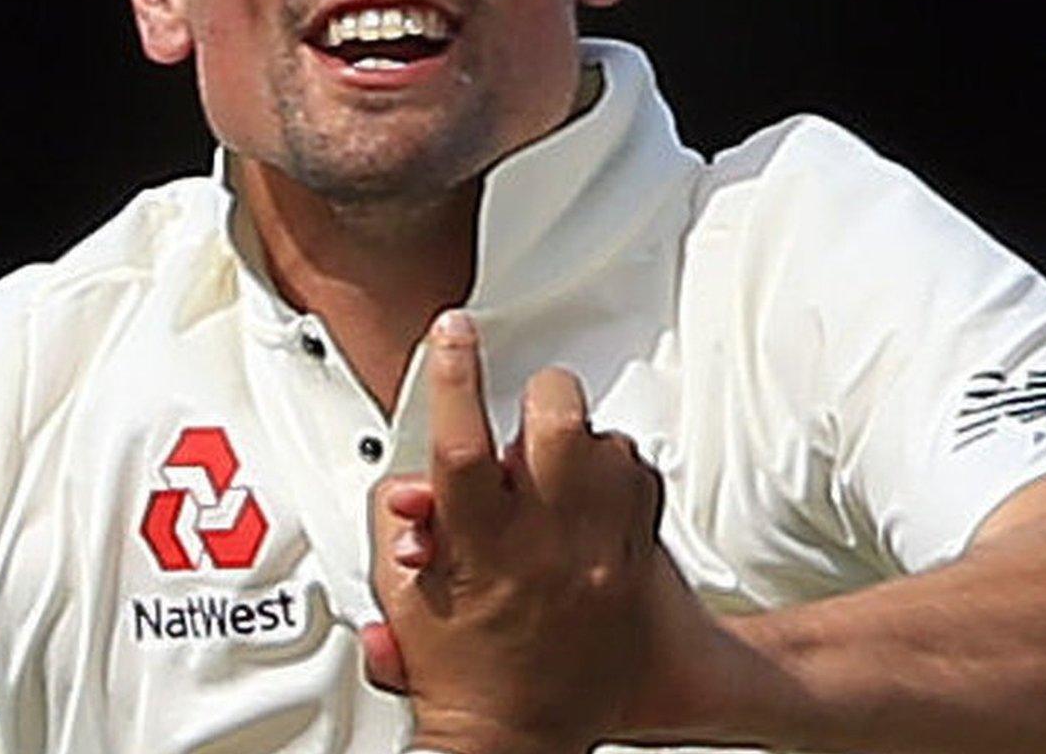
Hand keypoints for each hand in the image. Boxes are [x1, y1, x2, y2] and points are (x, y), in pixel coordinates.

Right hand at [362, 310, 703, 753]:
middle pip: (556, 421)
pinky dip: (619, 475)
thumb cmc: (457, 668)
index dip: (453, 374)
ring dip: (578, 444)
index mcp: (477, 547)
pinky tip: (591, 499)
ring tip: (554, 473)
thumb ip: (403, 521)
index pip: (459, 440)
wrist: (518, 734)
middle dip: (537, 400)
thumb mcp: (404, 593)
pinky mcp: (633, 564)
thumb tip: (416, 484)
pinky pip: (642, 482)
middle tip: (523, 416)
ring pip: (606, 445)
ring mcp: (598, 554)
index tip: (454, 331)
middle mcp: (544, 545)